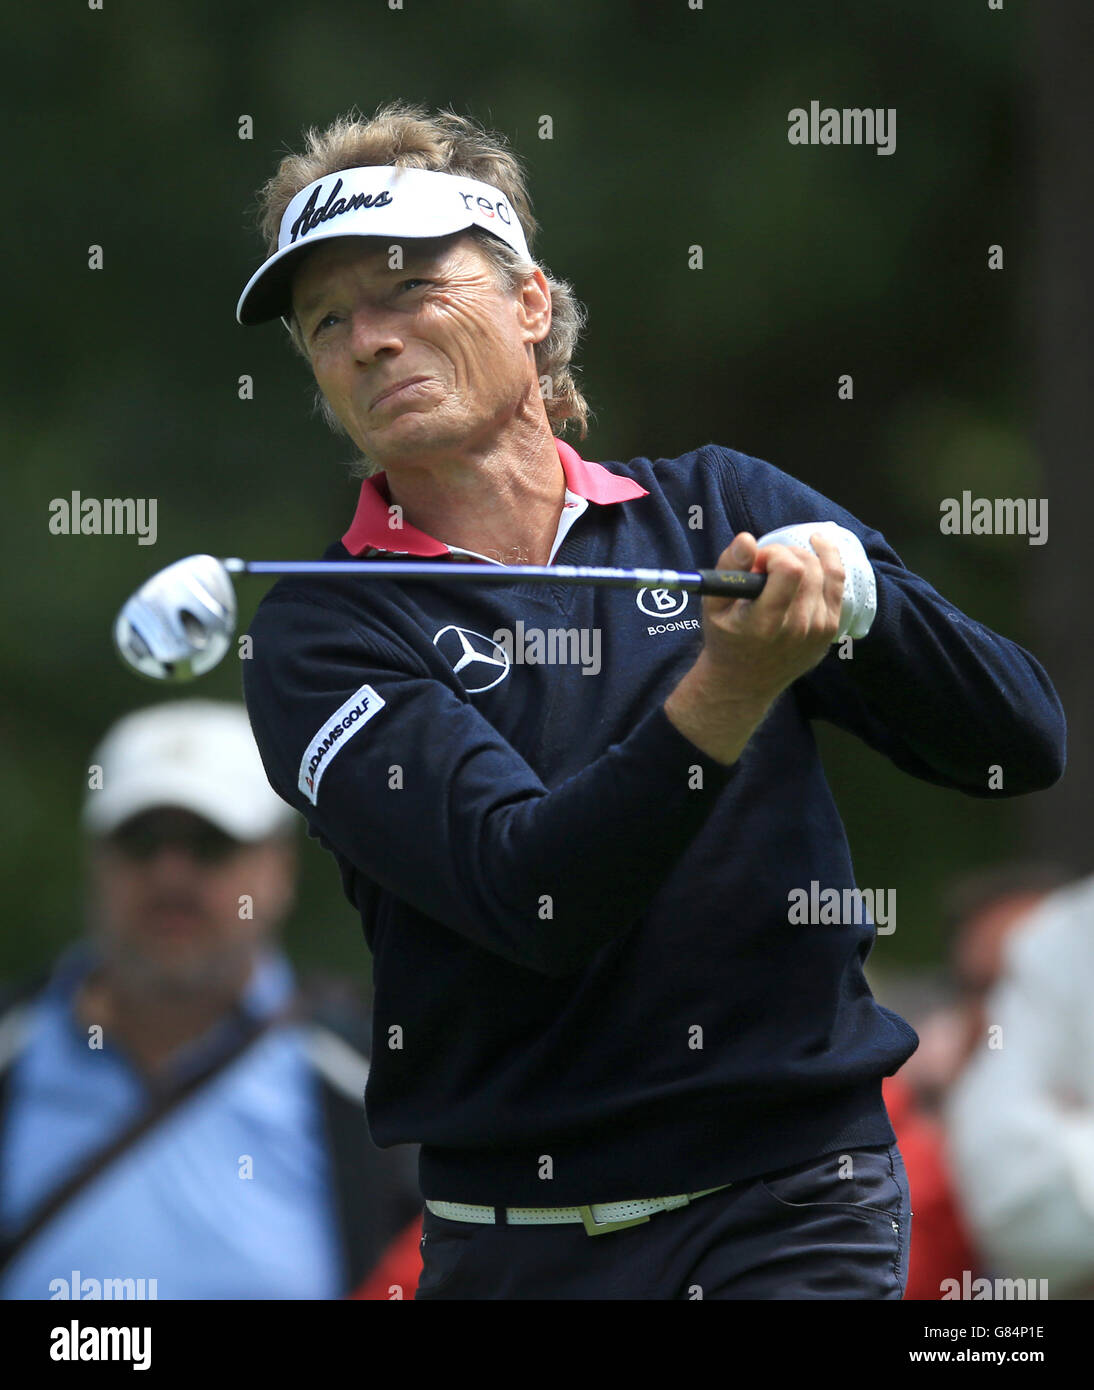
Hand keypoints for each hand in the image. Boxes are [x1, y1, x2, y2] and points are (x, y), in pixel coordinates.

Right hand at [663, 530, 844, 763]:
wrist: (744, 683)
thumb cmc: (726, 639)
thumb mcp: (713, 606)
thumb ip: (729, 569)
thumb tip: (747, 540)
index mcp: (766, 623)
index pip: (789, 570)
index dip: (773, 554)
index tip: (757, 563)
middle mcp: (798, 628)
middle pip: (809, 567)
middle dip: (786, 554)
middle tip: (767, 566)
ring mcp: (819, 631)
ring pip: (826, 572)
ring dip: (804, 559)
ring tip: (783, 566)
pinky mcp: (830, 631)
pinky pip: (838, 585)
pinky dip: (828, 564)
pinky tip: (817, 551)